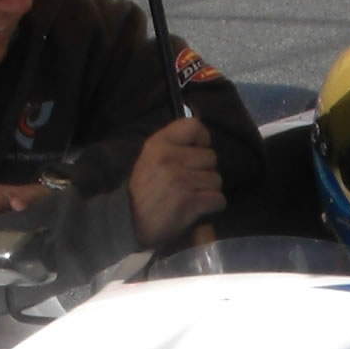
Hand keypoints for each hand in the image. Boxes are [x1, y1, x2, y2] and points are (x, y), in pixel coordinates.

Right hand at [125, 115, 224, 244]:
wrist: (131, 223)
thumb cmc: (144, 190)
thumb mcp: (150, 158)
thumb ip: (172, 144)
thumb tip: (201, 133)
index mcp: (158, 144)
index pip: (193, 126)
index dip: (202, 139)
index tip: (197, 151)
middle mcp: (169, 158)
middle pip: (211, 157)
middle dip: (205, 171)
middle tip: (191, 181)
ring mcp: (181, 180)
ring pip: (216, 179)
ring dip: (209, 190)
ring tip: (193, 196)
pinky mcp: (190, 201)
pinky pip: (218, 199)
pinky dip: (212, 206)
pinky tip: (198, 208)